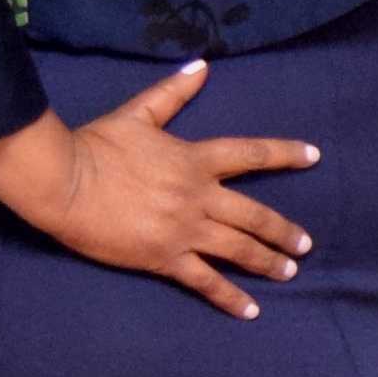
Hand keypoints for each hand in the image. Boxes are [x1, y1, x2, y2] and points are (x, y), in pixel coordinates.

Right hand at [0, 65, 317, 319]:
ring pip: (238, 250)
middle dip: (283, 231)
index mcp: (195, 160)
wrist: (64, 183)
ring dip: (268, 262)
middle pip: (254, 215)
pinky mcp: (165, 257)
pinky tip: (250, 311)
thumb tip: (201, 65)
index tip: (314, 156)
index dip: (285, 154)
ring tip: (289, 272)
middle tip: (305, 245)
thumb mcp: (137, 114)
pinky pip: (205, 281)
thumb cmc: (96, 146)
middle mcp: (199, 196)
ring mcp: (185, 229)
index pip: (251, 154)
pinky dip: (229, 297)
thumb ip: (172, 93)